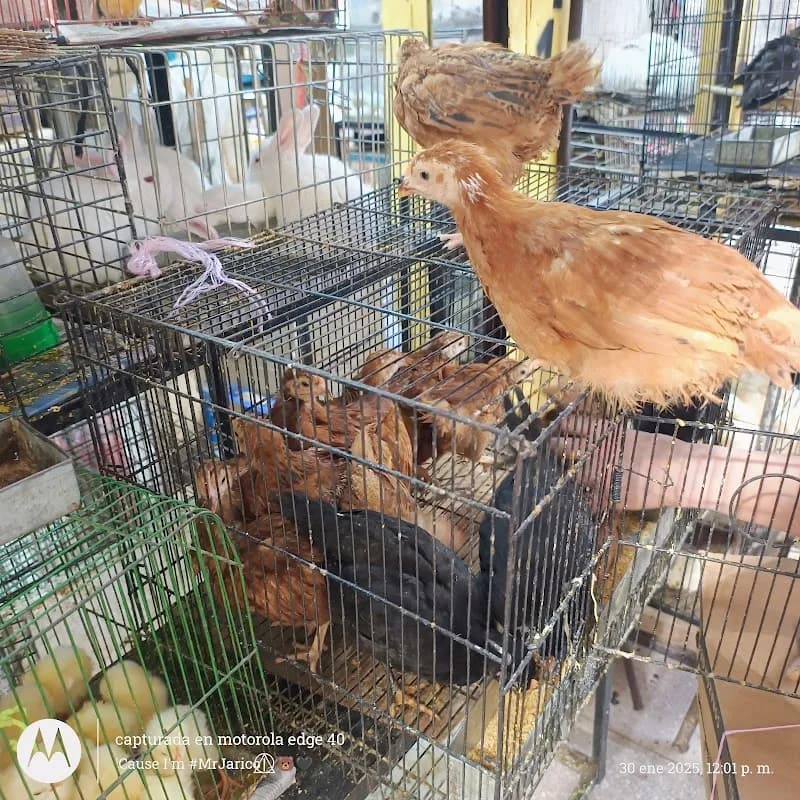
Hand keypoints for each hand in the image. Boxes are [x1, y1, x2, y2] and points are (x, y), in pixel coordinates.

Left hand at [554, 416, 694, 510]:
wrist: (678, 472)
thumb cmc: (663, 449)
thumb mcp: (633, 435)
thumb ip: (612, 437)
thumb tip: (600, 438)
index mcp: (604, 432)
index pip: (573, 424)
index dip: (563, 425)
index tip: (558, 426)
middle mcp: (595, 451)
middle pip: (565, 447)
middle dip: (557, 447)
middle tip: (553, 447)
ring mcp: (598, 475)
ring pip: (574, 475)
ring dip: (572, 474)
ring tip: (568, 474)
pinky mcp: (606, 497)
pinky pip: (590, 501)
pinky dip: (590, 501)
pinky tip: (590, 500)